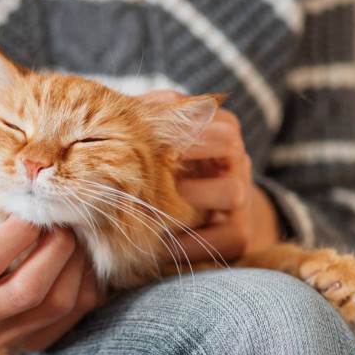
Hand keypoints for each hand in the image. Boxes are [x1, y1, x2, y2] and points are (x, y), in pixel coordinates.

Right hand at [0, 182, 97, 349]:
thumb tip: (15, 179)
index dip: (17, 233)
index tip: (33, 208)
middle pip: (26, 292)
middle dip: (55, 249)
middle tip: (64, 221)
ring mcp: (2, 335)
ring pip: (56, 305)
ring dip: (76, 263)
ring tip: (74, 234)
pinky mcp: (32, 341)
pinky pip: (74, 315)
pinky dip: (85, 282)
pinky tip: (77, 257)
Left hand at [141, 90, 279, 262]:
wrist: (213, 223)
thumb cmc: (176, 178)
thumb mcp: (165, 150)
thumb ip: (144, 127)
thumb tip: (112, 109)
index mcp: (218, 134)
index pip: (208, 112)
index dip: (180, 120)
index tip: (150, 132)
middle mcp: (236, 162)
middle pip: (229, 142)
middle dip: (191, 148)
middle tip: (158, 160)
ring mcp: (242, 199)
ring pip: (233, 191)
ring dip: (194, 197)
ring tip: (160, 204)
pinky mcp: (240, 234)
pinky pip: (229, 236)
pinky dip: (193, 243)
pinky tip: (163, 245)